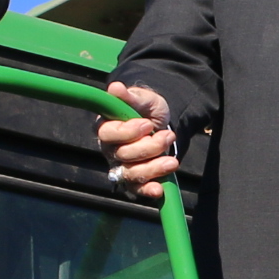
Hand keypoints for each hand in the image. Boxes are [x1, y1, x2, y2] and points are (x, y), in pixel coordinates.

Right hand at [97, 81, 179, 200]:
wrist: (162, 122)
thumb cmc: (147, 109)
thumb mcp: (143, 98)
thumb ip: (129, 96)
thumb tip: (115, 87)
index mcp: (106, 127)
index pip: (108, 134)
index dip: (128, 131)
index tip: (147, 124)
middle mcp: (109, 149)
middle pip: (123, 155)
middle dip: (149, 147)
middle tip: (168, 135)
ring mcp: (120, 165)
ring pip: (130, 173)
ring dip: (153, 168)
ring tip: (172, 161)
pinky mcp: (133, 179)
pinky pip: (136, 189)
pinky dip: (146, 190)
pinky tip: (158, 189)